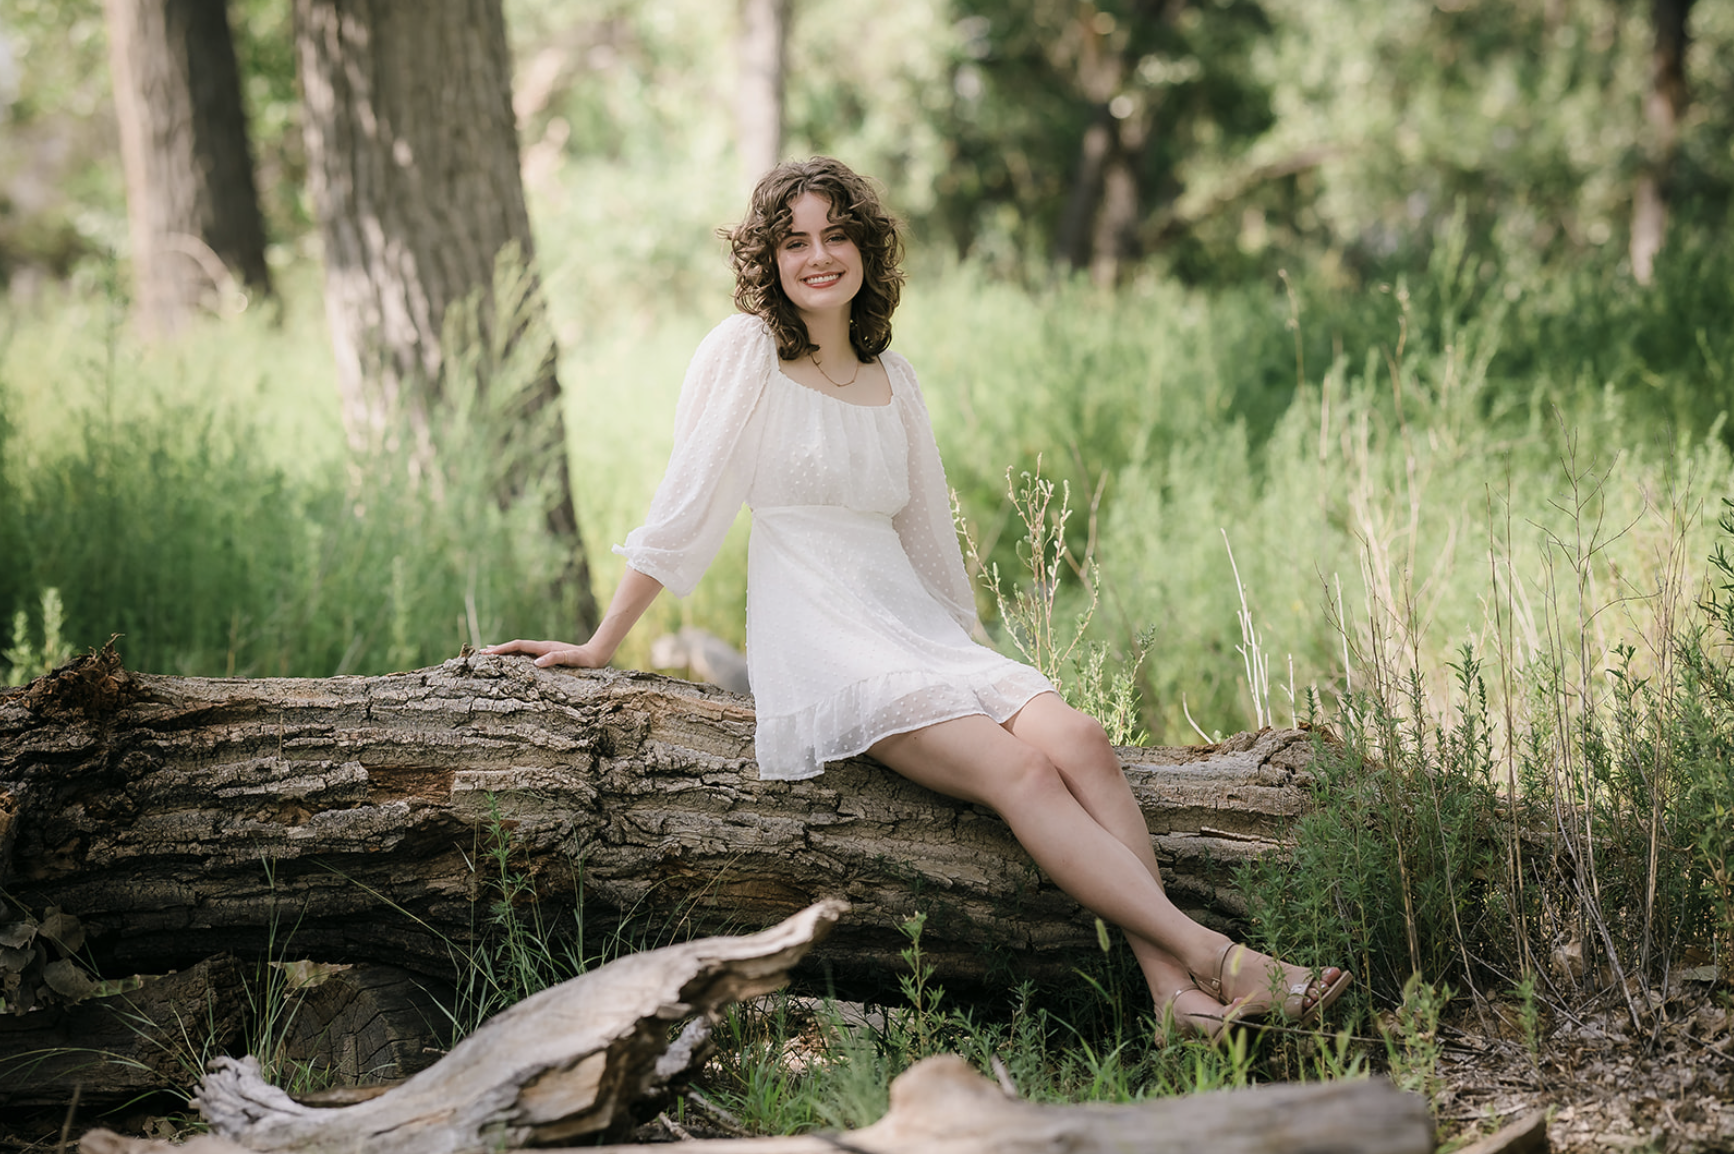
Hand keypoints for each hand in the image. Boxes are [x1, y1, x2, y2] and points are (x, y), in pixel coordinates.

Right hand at [480, 639, 609, 668]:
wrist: (595, 655)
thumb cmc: (584, 660)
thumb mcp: (571, 659)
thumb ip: (555, 658)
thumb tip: (536, 662)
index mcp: (543, 648)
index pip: (518, 646)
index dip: (503, 649)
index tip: (489, 653)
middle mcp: (541, 647)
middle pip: (515, 646)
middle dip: (498, 649)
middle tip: (481, 652)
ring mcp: (543, 651)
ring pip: (519, 650)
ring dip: (505, 651)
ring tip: (490, 653)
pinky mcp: (546, 655)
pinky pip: (526, 654)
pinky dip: (515, 655)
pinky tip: (512, 659)